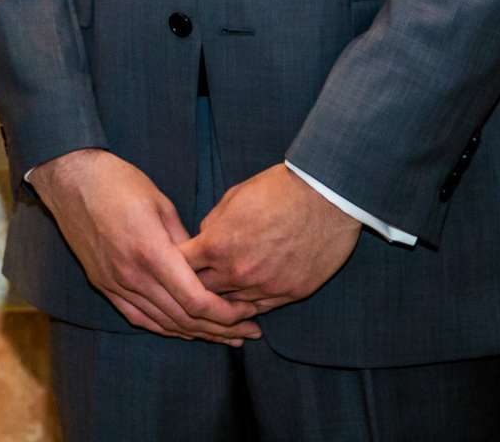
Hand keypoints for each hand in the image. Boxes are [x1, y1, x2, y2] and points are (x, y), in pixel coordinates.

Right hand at [28, 149, 259, 344]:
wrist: (70, 179)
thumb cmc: (118, 182)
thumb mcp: (161, 203)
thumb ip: (185, 242)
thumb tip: (206, 268)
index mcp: (150, 252)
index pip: (196, 301)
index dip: (226, 314)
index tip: (249, 311)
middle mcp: (132, 275)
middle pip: (183, 318)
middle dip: (222, 329)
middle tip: (250, 330)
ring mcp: (115, 283)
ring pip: (163, 323)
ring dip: (198, 334)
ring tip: (227, 337)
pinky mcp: (104, 285)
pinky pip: (139, 318)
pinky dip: (166, 328)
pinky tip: (186, 331)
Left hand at [182, 164, 361, 312]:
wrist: (324, 197)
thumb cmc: (277, 191)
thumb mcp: (233, 198)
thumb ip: (213, 224)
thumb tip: (205, 239)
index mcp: (217, 245)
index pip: (181, 267)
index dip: (174, 266)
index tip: (175, 264)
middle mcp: (237, 272)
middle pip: (202, 292)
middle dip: (195, 287)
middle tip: (194, 285)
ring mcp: (265, 287)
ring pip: (231, 306)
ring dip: (224, 299)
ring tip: (218, 296)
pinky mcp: (290, 294)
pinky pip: (261, 308)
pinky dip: (250, 304)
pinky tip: (245, 300)